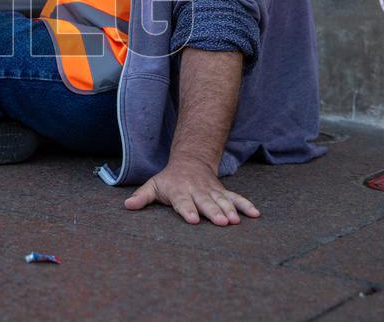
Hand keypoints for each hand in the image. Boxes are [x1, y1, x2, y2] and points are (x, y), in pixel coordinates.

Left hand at [124, 159, 259, 225]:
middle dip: (213, 212)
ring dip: (230, 210)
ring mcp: (212, 191)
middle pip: (205, 202)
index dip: (188, 210)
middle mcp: (197, 191)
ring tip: (236, 220)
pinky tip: (256, 214)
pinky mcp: (223, 192)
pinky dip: (246, 205)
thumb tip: (127, 205)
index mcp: (179, 191)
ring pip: (222, 200)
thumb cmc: (169, 180)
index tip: (193, 219)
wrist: (190, 161)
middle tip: (221, 222)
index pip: (183, 202)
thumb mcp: (153, 185)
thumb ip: (142, 197)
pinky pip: (236, 198)